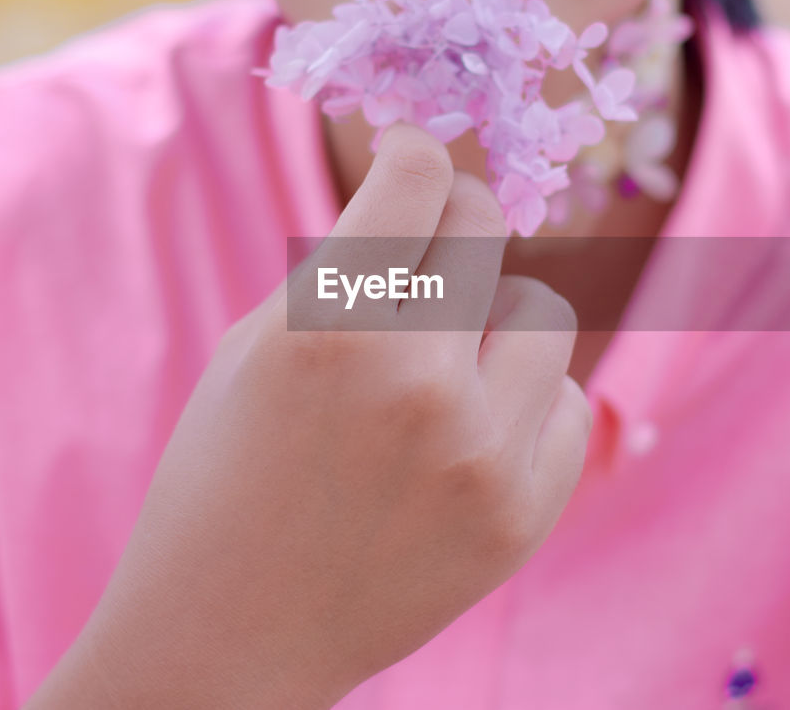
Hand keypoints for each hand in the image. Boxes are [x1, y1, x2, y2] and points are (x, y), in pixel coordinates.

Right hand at [27, 123, 591, 708]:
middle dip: (456, 221)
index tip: (411, 163)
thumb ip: (346, 265)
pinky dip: (524, 402)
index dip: (414, 153)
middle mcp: (413, 380)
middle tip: (430, 248)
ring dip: (492, 319)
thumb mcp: (255, 348)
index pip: (420, 176)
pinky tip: (469, 433)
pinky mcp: (522, 515)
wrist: (230, 637)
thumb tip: (431, 192)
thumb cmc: (224, 478)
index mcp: (326, 326)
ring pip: (540, 311)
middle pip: (486, 226)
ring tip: (441, 364)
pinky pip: (565, 401)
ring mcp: (479, 453)